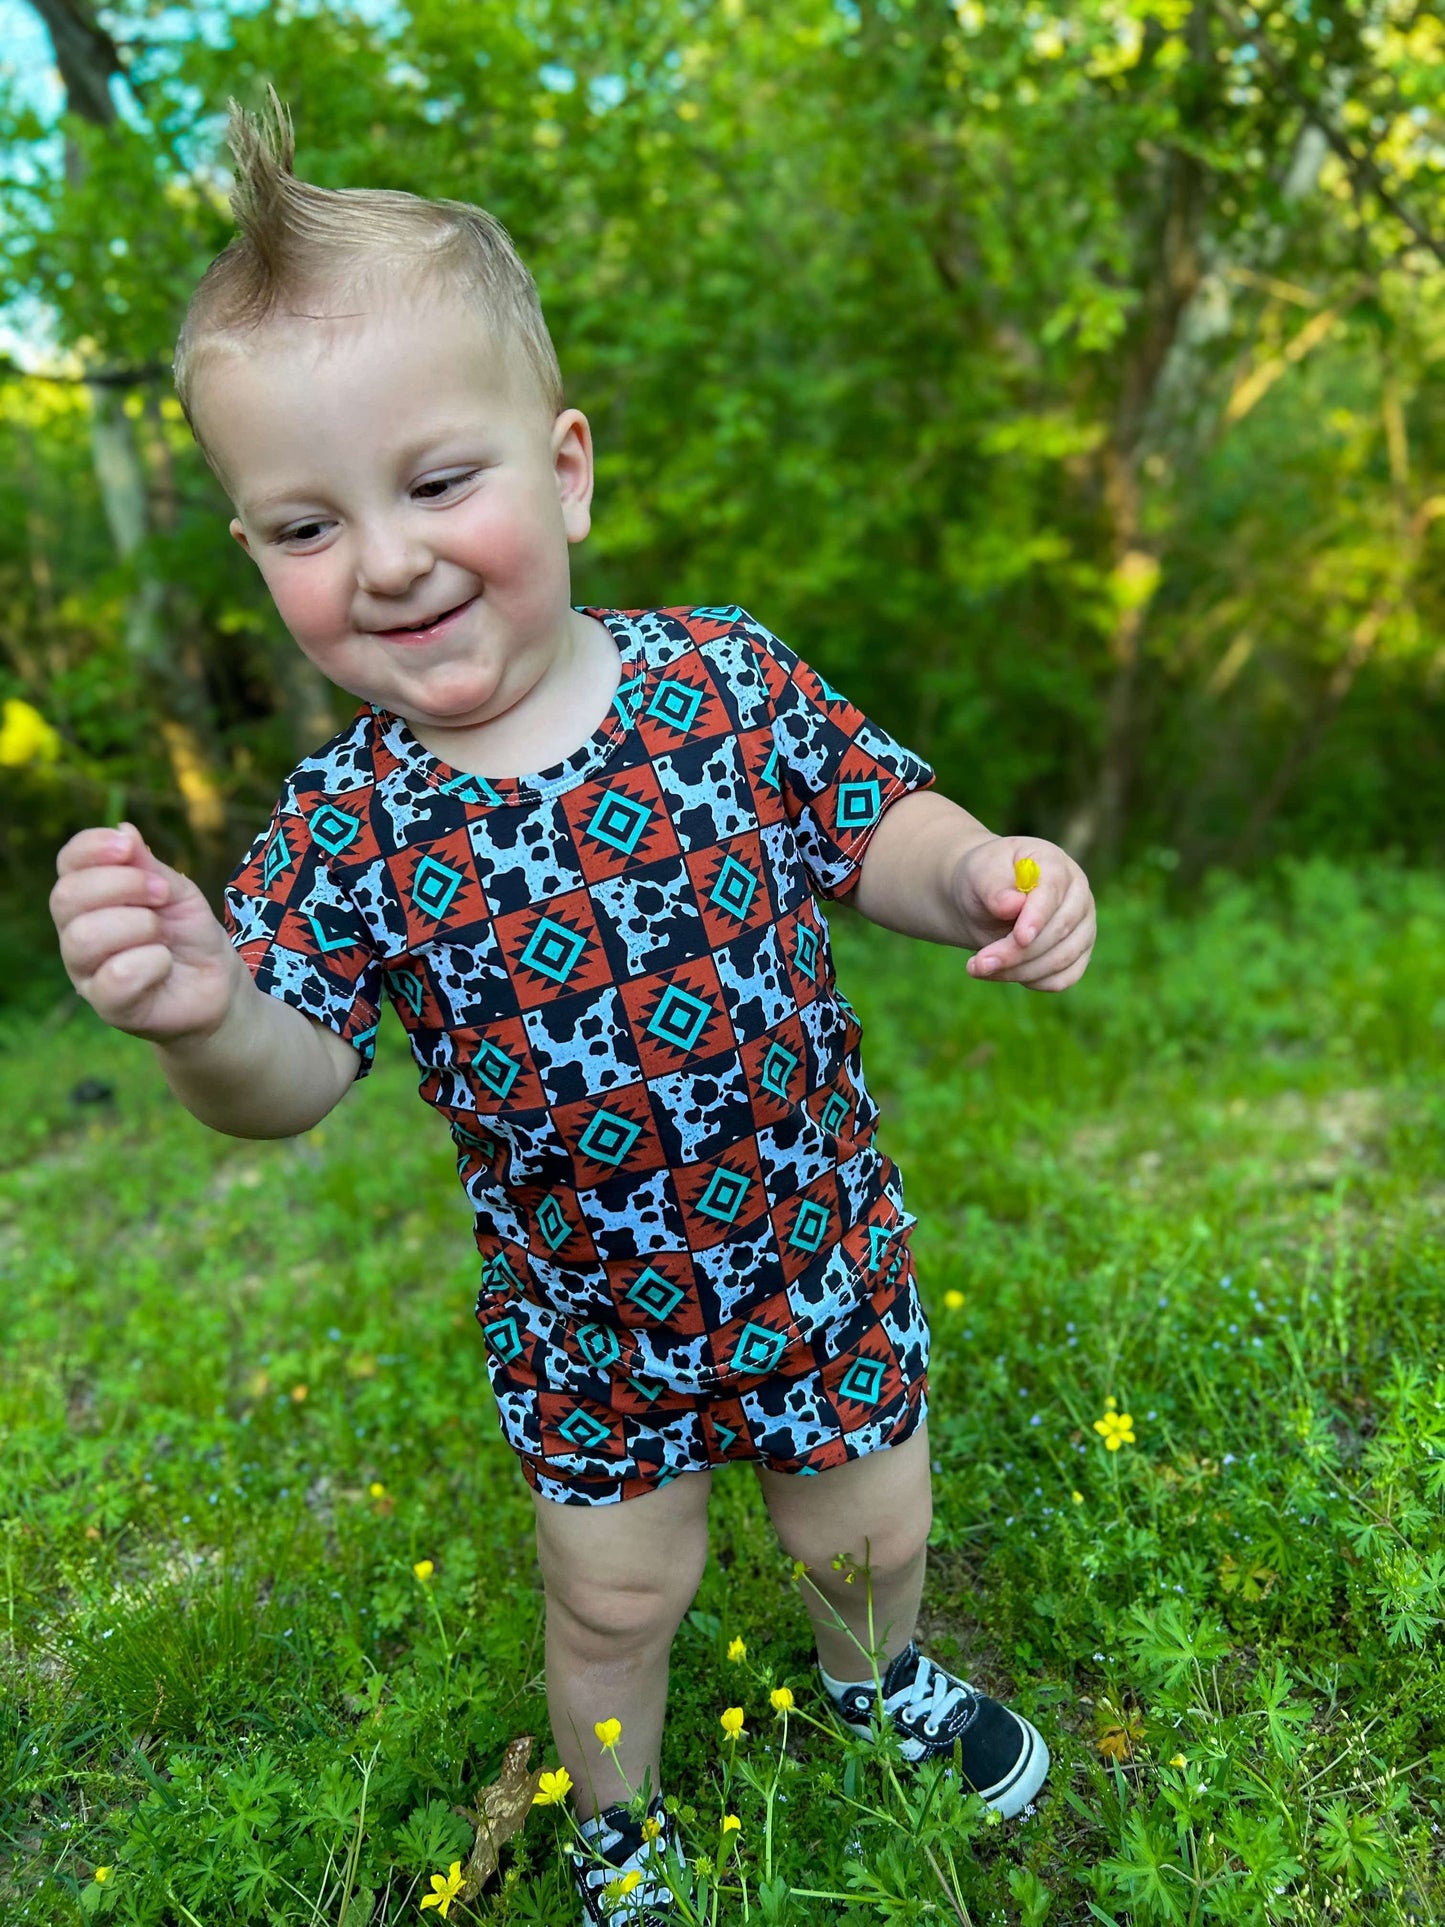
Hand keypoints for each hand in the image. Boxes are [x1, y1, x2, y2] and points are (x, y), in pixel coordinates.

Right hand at [51, 821, 245, 1041]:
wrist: (218, 985)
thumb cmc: (189, 935)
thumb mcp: (178, 893)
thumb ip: (149, 867)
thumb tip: (124, 830)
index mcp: (89, 900)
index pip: (68, 865)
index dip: (91, 849)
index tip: (127, 847)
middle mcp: (77, 933)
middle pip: (66, 898)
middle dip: (122, 885)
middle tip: (163, 895)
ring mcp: (87, 973)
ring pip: (85, 937)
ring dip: (139, 925)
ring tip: (163, 934)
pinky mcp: (109, 1006)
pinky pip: (115, 976)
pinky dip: (151, 962)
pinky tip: (165, 963)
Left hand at [953, 835, 1094, 991]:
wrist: (983, 901)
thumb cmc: (983, 881)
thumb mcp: (978, 874)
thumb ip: (994, 886)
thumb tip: (1013, 904)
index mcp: (1054, 864)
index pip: (1054, 890)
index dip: (1038, 916)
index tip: (1020, 938)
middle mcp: (1077, 894)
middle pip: (1060, 930)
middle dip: (1017, 952)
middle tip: (977, 964)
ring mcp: (1083, 926)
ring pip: (1062, 959)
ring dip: (1019, 971)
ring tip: (979, 968)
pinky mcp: (1078, 954)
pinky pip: (1064, 978)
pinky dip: (1033, 981)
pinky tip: (1004, 973)